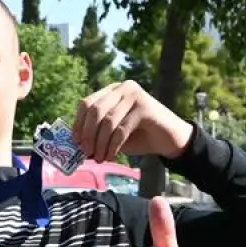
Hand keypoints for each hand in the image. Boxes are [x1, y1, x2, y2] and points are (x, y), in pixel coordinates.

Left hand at [73, 80, 192, 161]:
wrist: (170, 140)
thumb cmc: (139, 137)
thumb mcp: (113, 135)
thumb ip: (97, 134)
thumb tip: (76, 144)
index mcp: (112, 91)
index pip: (87, 103)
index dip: (78, 123)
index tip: (75, 142)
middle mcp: (123, 88)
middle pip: (95, 110)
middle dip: (88, 134)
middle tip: (87, 153)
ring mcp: (135, 95)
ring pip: (107, 121)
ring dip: (100, 144)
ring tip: (99, 158)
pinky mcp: (144, 107)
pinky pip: (121, 129)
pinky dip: (113, 145)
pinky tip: (111, 156)